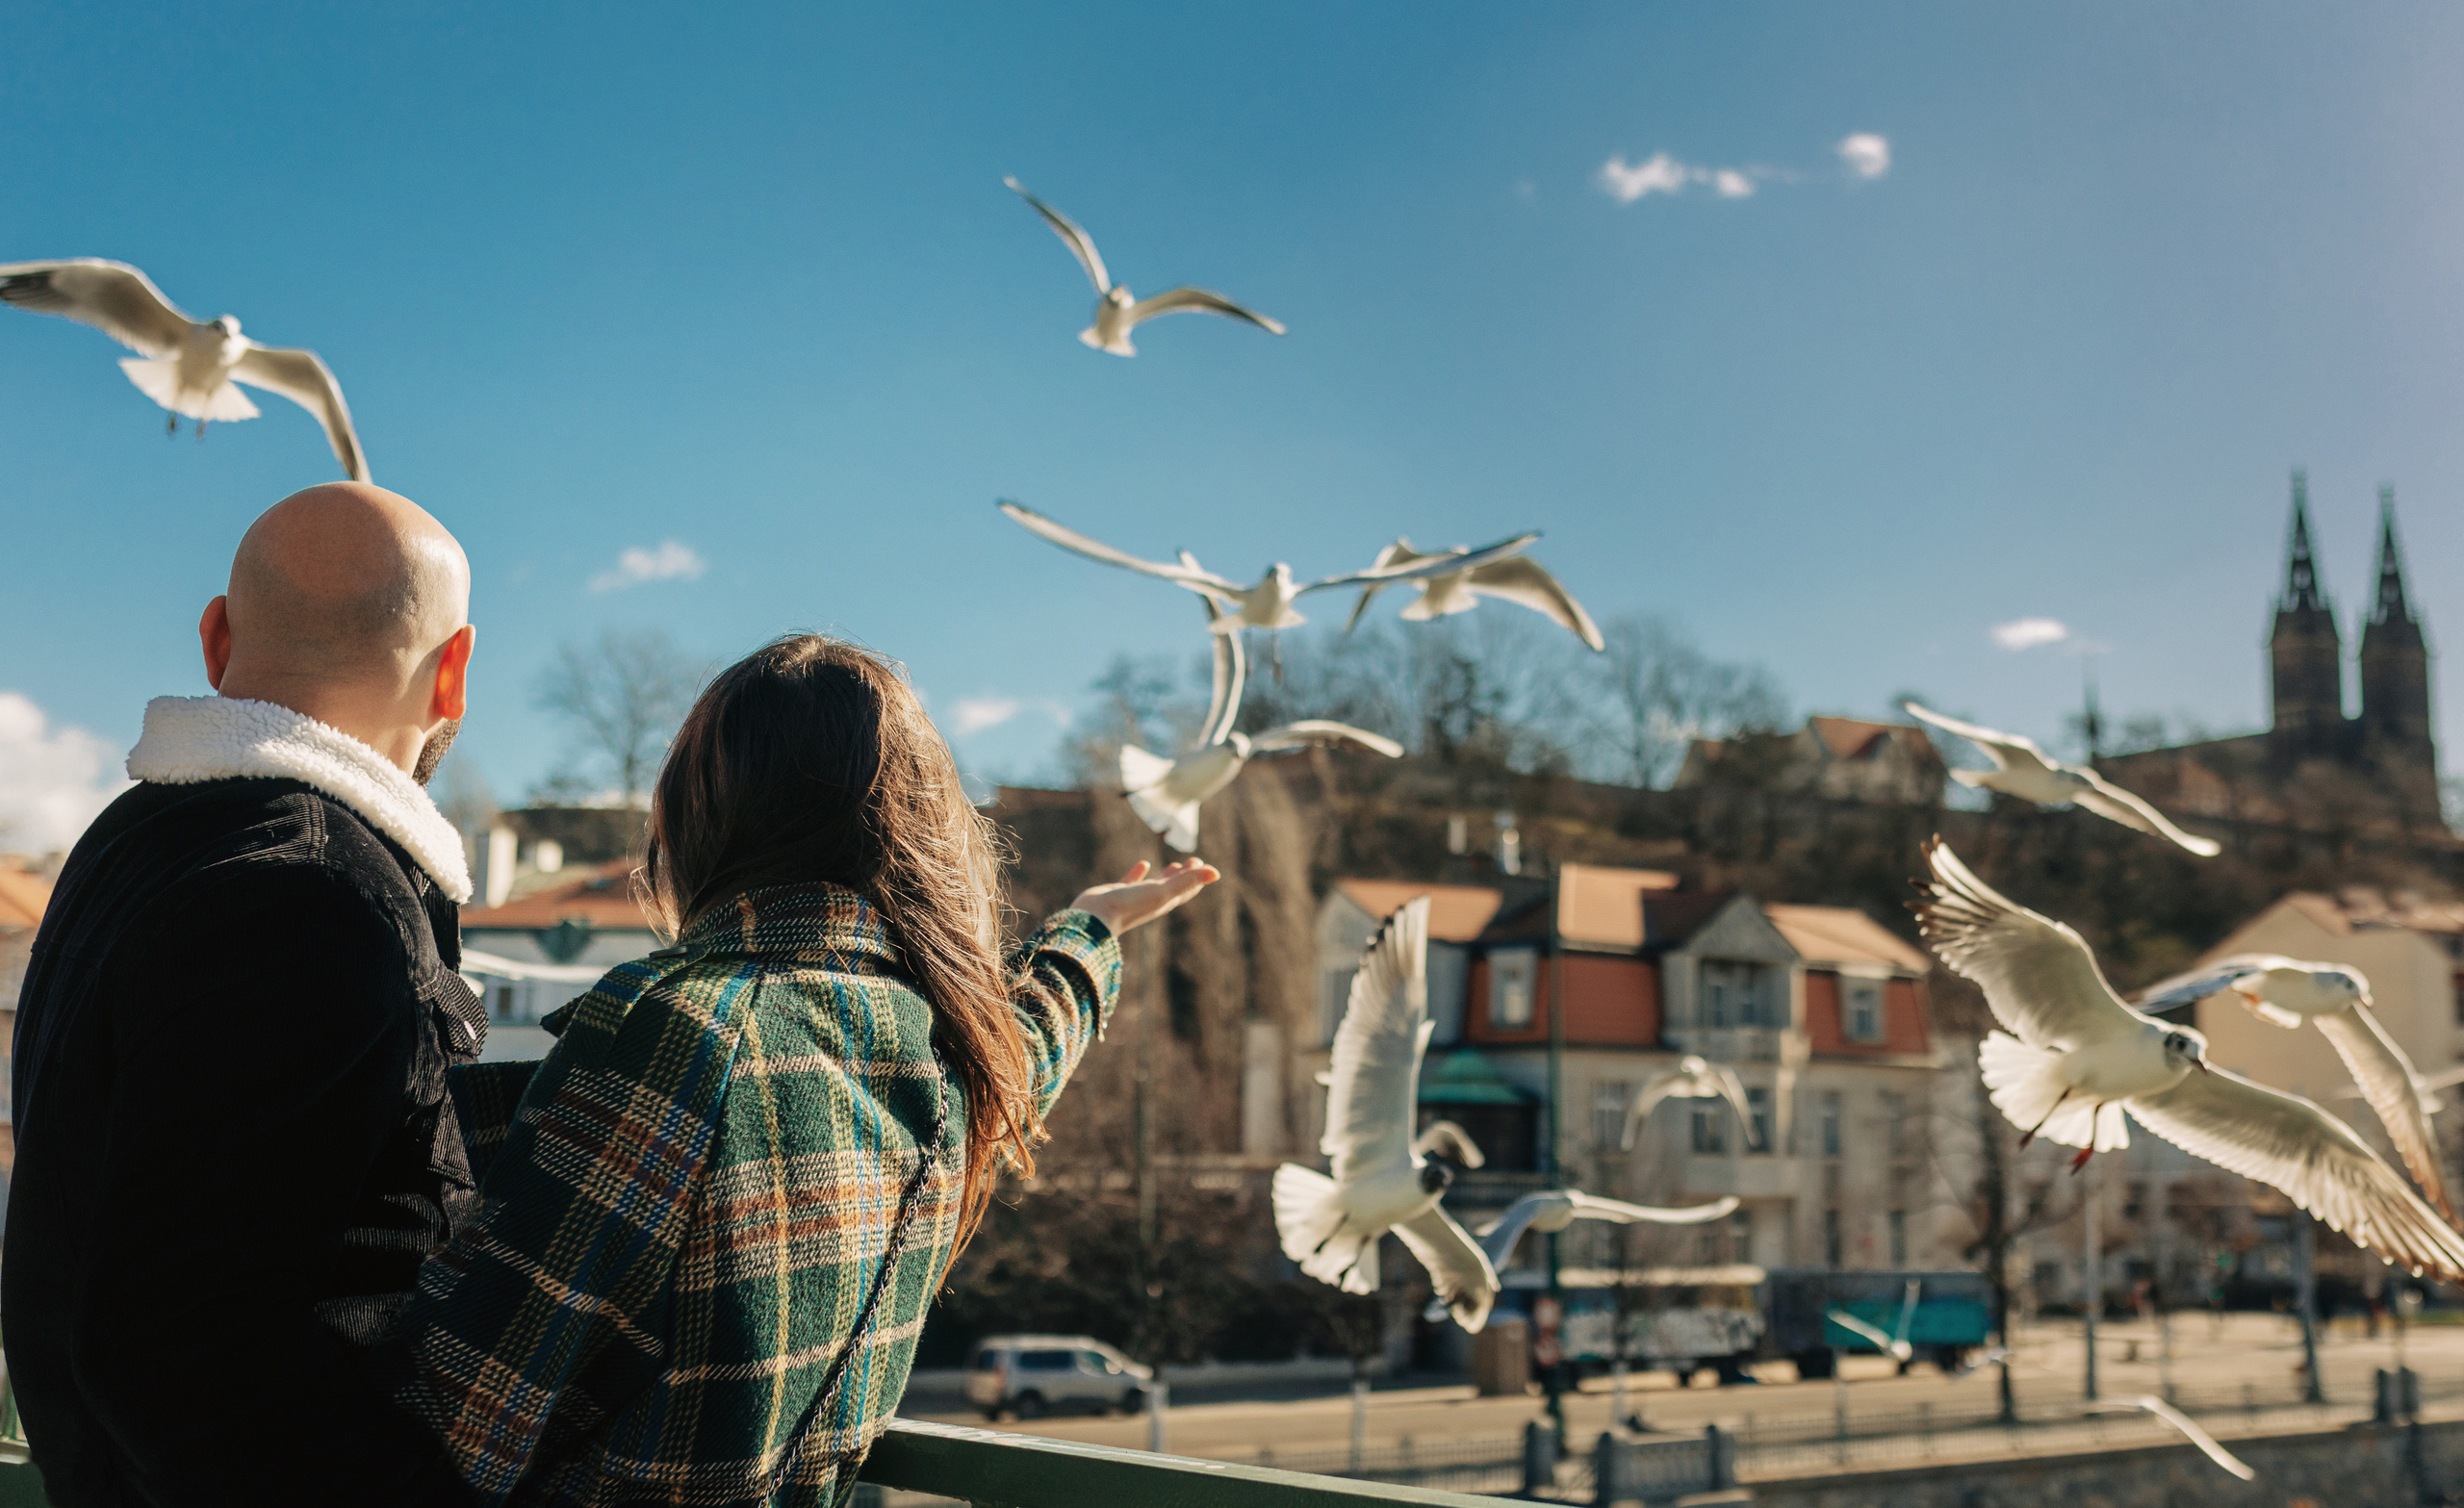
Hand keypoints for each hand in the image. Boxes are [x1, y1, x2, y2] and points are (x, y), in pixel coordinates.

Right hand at [1070, 858, 1219, 936]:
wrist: (1095, 919)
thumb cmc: (1129, 906)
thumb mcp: (1162, 891)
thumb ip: (1187, 881)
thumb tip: (1217, 873)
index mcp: (1164, 903)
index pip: (1186, 890)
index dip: (1196, 878)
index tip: (1202, 865)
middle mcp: (1151, 901)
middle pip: (1174, 887)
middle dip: (1185, 875)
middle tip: (1194, 862)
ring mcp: (1134, 898)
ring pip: (1154, 885)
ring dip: (1165, 875)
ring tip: (1173, 865)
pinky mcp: (1117, 894)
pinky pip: (1131, 881)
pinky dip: (1139, 873)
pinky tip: (1143, 864)